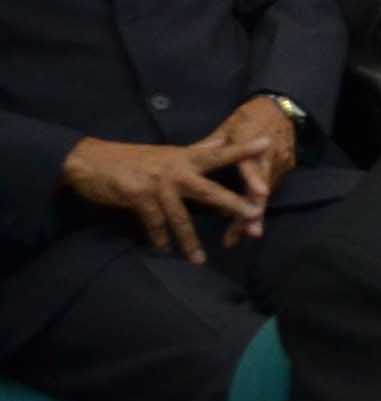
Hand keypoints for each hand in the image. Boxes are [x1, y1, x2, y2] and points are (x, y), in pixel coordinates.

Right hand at [60, 132, 271, 264]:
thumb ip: (197, 150)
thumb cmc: (134, 159)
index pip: (220, 152)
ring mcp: (157, 184)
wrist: (91, 161)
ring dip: (190, 240)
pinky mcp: (138, 197)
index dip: (243, 149)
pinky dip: (159, 238)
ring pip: (180, 217)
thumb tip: (222, 140)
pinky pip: (154, 224)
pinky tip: (164, 249)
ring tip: (200, 260)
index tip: (267, 144)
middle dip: (233, 204)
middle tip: (255, 215)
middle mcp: (176, 170)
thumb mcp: (169, 151)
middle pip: (210, 189)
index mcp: (185, 157)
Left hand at [209, 96, 299, 237]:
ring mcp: (280, 162)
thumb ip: (210, 145)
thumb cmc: (248, 116)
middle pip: (264, 186)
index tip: (259, 194)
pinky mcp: (286, 168)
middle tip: (250, 232)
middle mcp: (269, 155)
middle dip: (257, 210)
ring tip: (247, 234)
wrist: (280, 107)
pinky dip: (261, 204)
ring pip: (268, 192)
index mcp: (251, 141)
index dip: (256, 178)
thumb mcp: (228, 127)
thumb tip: (184, 158)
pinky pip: (272, 188)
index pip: (253, 161)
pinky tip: (252, 220)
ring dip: (257, 214)